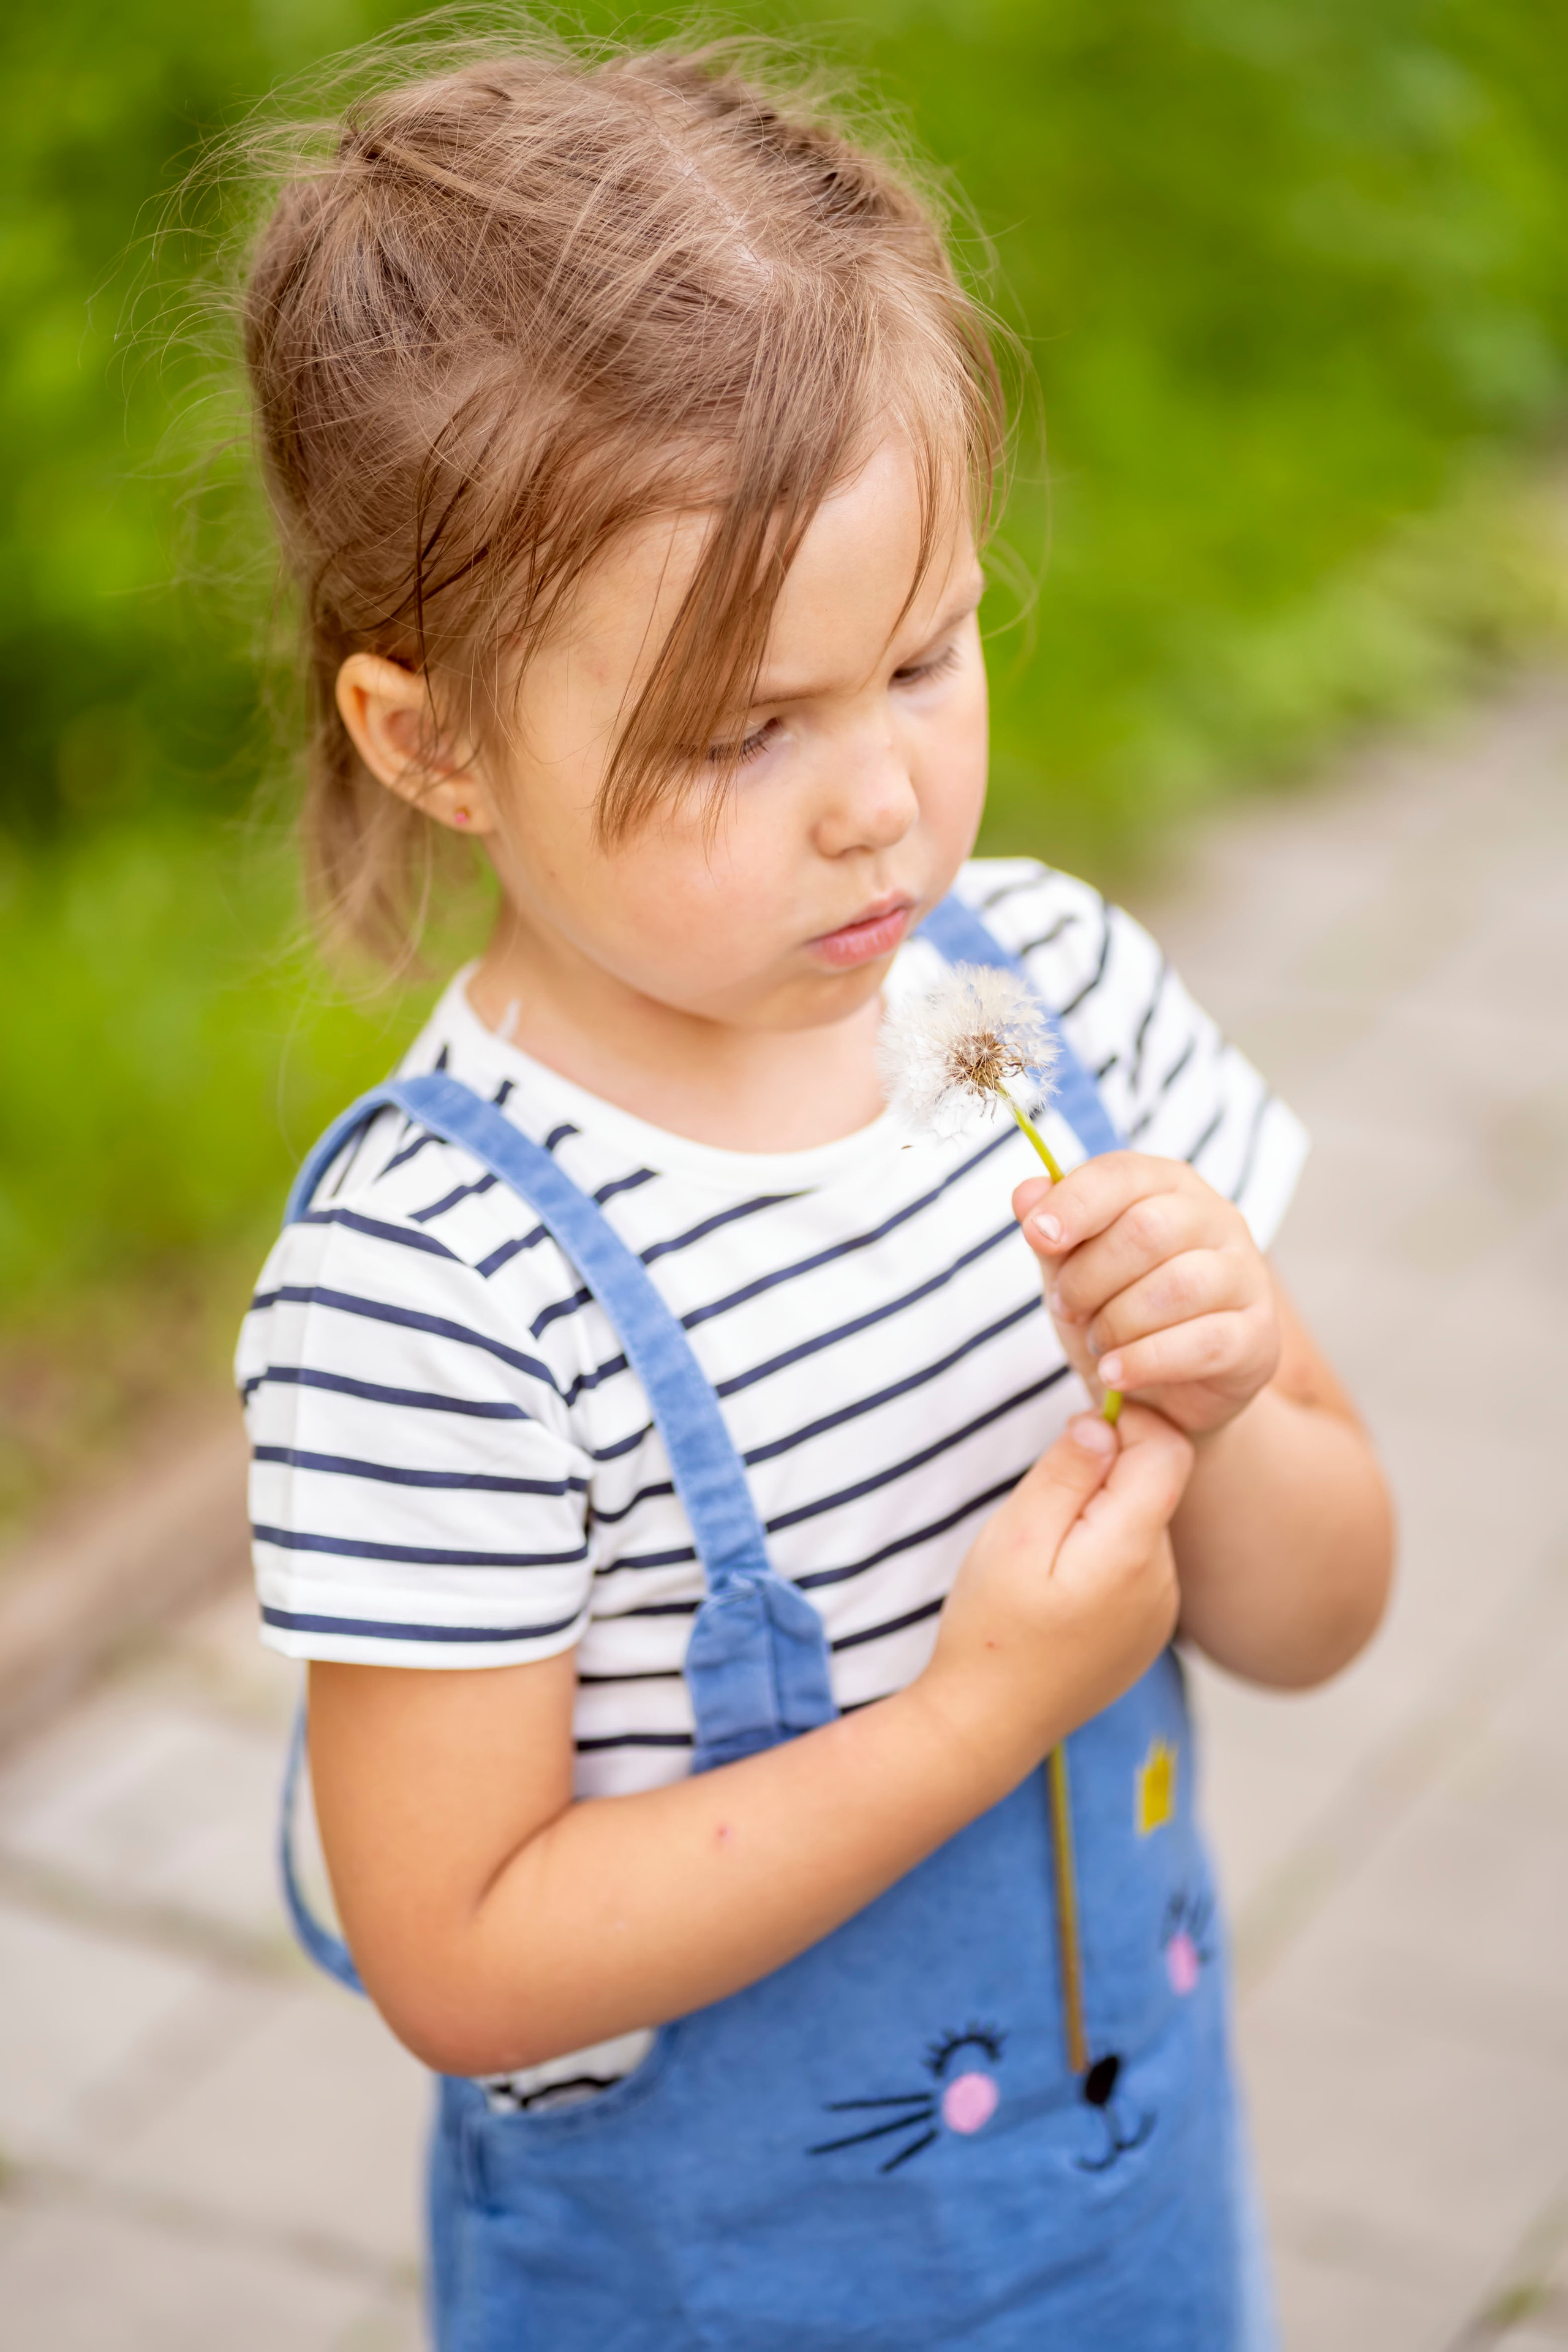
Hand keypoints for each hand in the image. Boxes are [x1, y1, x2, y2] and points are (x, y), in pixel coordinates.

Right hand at [919, 1405, 1190, 1791]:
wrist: (990, 1723)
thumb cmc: (992, 1628)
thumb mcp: (1014, 1536)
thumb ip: (1065, 1473)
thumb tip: (1105, 1424)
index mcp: (1131, 1549)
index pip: (1167, 1450)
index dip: (1128, 1425)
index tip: (1075, 1436)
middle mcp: (1161, 1578)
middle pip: (1155, 1487)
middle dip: (1106, 1475)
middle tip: (1043, 1504)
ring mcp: (1161, 1610)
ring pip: (1144, 1527)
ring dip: (1103, 1518)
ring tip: (1045, 1556)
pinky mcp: (1149, 1631)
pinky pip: (1139, 1567)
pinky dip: (1106, 1557)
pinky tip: (1061, 1589)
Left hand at [1014, 1156, 1279, 1436]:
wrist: (1164, 1391)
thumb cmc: (1118, 1310)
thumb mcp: (1072, 1269)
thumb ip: (1052, 1231)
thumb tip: (1024, 1195)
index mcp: (1168, 1185)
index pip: (1121, 1173)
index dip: (1074, 1203)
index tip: (1036, 1236)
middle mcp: (1216, 1219)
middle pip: (1147, 1229)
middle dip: (1089, 1276)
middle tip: (1068, 1307)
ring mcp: (1245, 1275)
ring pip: (1177, 1286)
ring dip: (1117, 1321)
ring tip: (1097, 1343)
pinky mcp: (1257, 1335)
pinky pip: (1203, 1342)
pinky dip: (1147, 1360)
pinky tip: (1115, 1373)